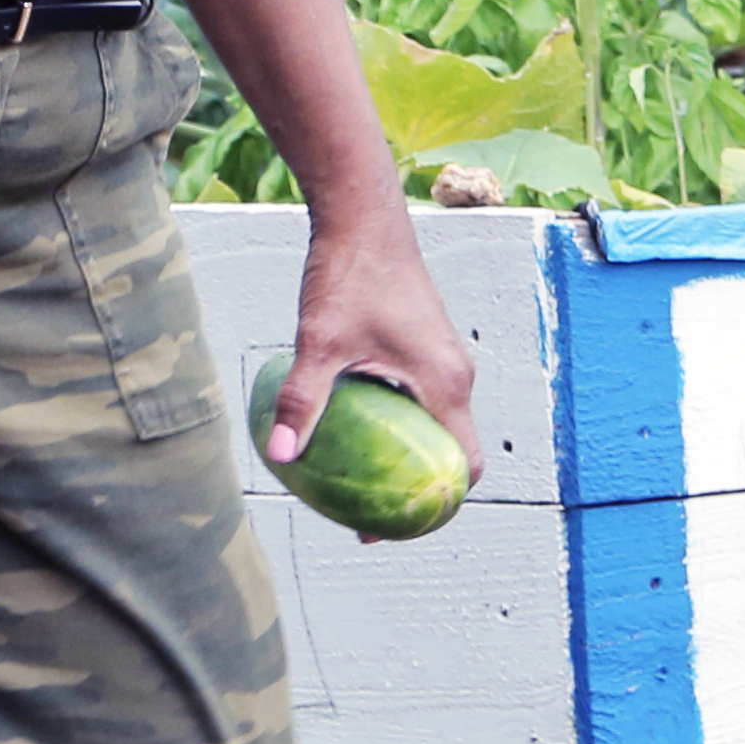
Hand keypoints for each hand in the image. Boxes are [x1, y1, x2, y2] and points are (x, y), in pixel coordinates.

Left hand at [268, 194, 484, 496]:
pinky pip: (421, 399)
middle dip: (416, 488)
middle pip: (450, 452)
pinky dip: (399, 424)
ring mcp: (442, 358)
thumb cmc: (350, 276)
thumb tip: (281, 454)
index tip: (393, 527)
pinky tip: (353, 427)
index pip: (463, 467)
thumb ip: (304, 400)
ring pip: (435, 424)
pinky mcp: (425, 344)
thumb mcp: (319, 342)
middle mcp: (454, 374)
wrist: (365, 216)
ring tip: (359, 478)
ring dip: (407, 455)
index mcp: (445, 384)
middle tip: (368, 515)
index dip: (435, 507)